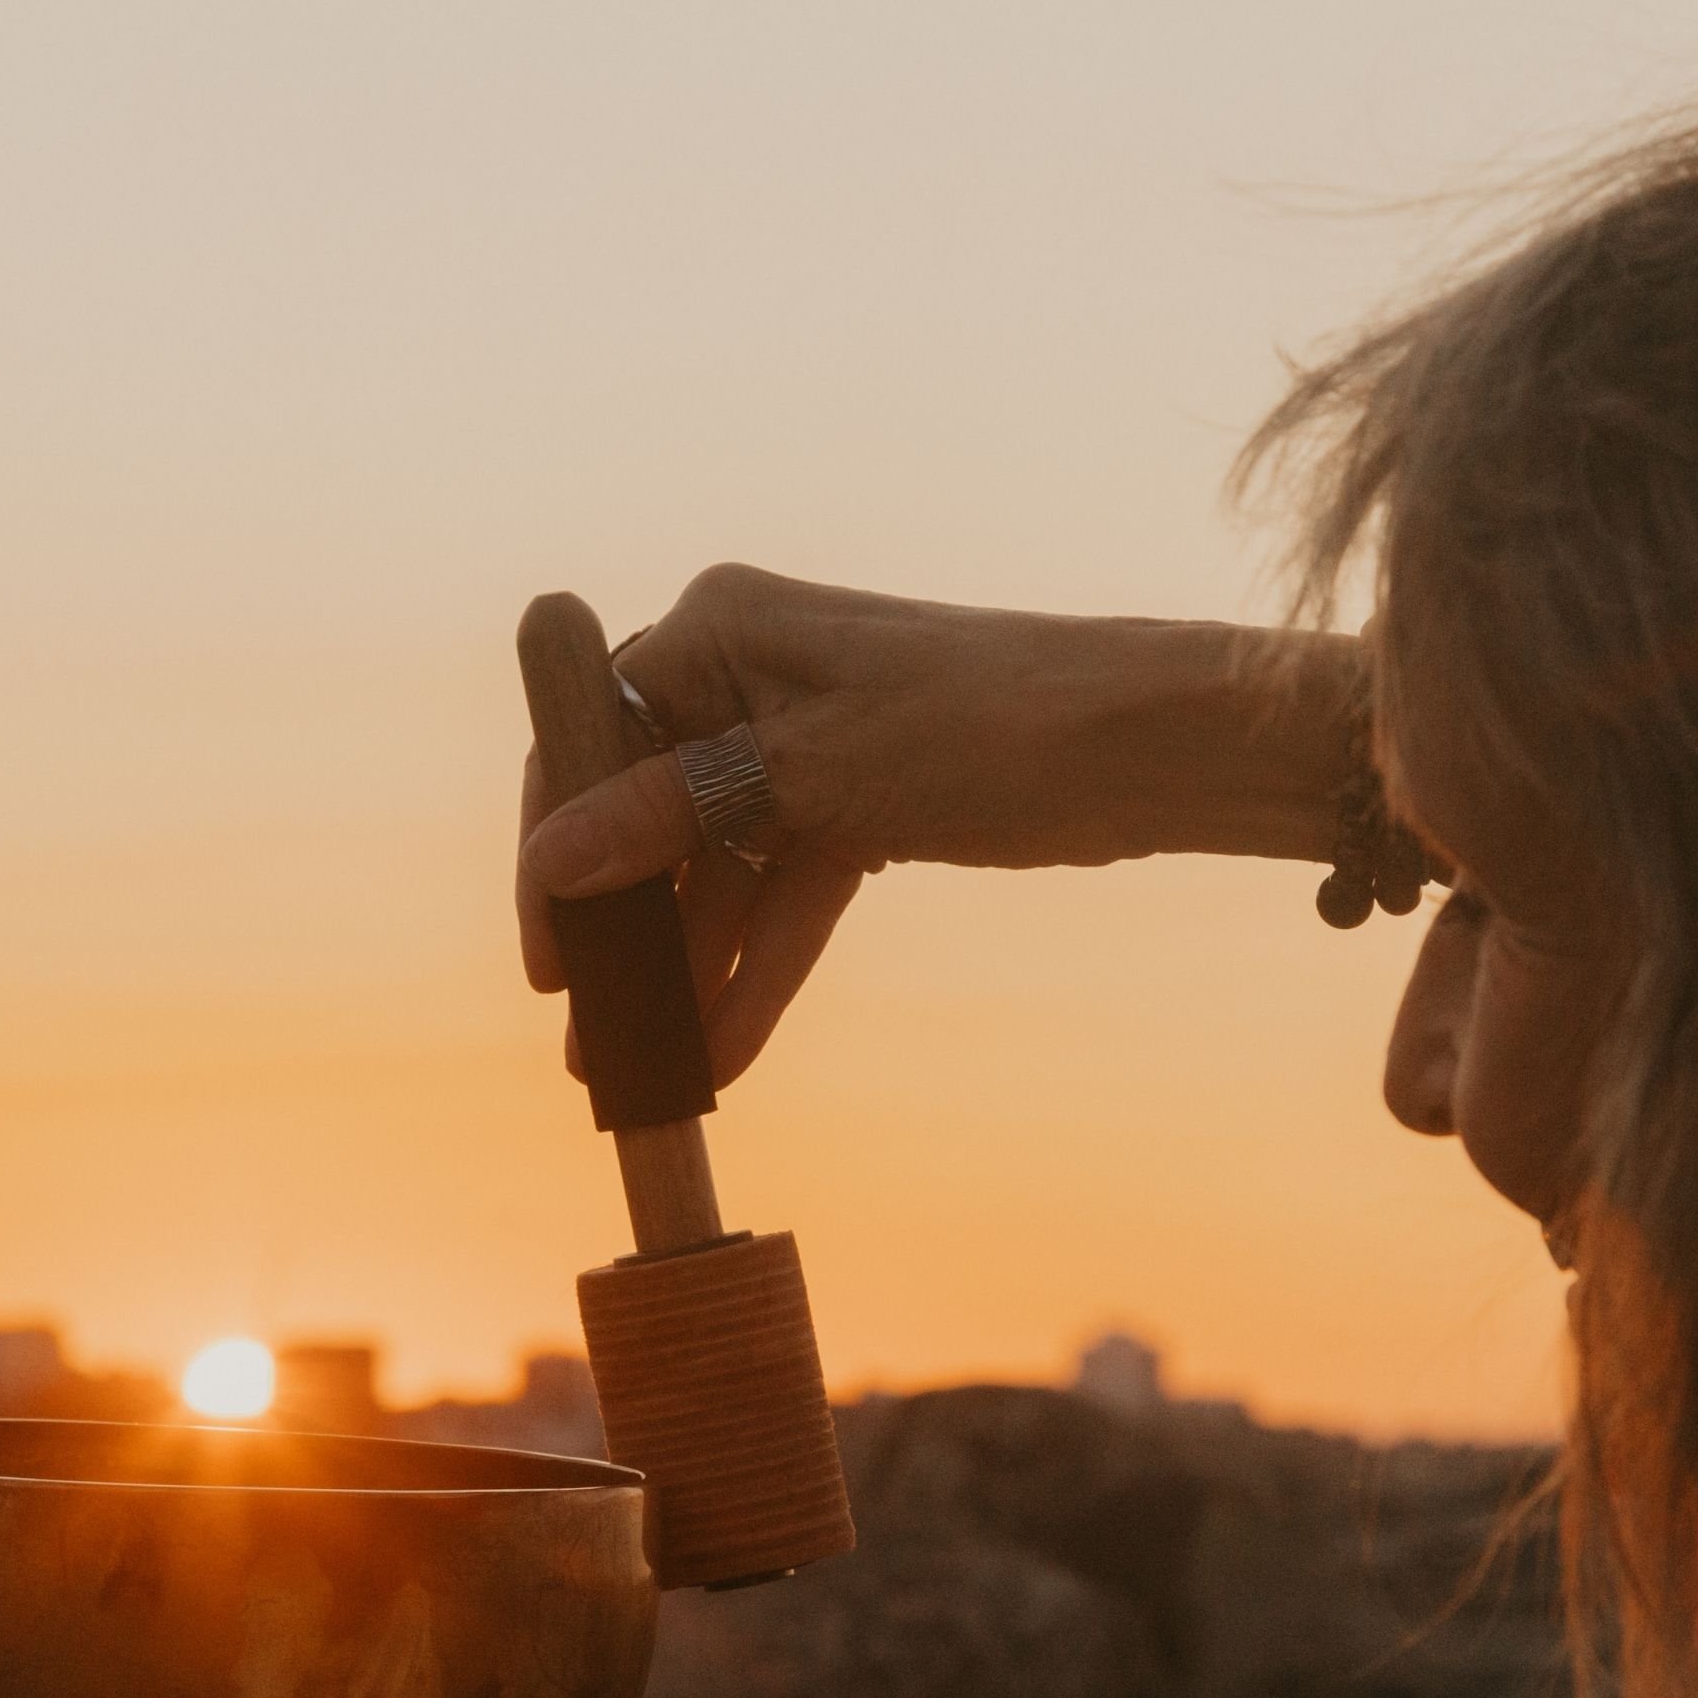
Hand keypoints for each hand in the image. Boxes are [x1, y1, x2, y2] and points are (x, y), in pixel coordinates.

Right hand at [516, 563, 1345, 1081]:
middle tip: (590, 1034)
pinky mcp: (856, 803)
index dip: (557, 851)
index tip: (548, 960)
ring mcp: (802, 745)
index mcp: (719, 630)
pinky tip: (727, 1049)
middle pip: (646, 813)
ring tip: (650, 1068)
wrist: (1148, 749)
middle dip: (623, 928)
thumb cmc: (985, 725)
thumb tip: (552, 864)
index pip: (594, 741)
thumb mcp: (812, 776)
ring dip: (690, 966)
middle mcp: (747, 677)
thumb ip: (670, 816)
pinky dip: (762, 964)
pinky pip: (783, 892)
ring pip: (716, 869)